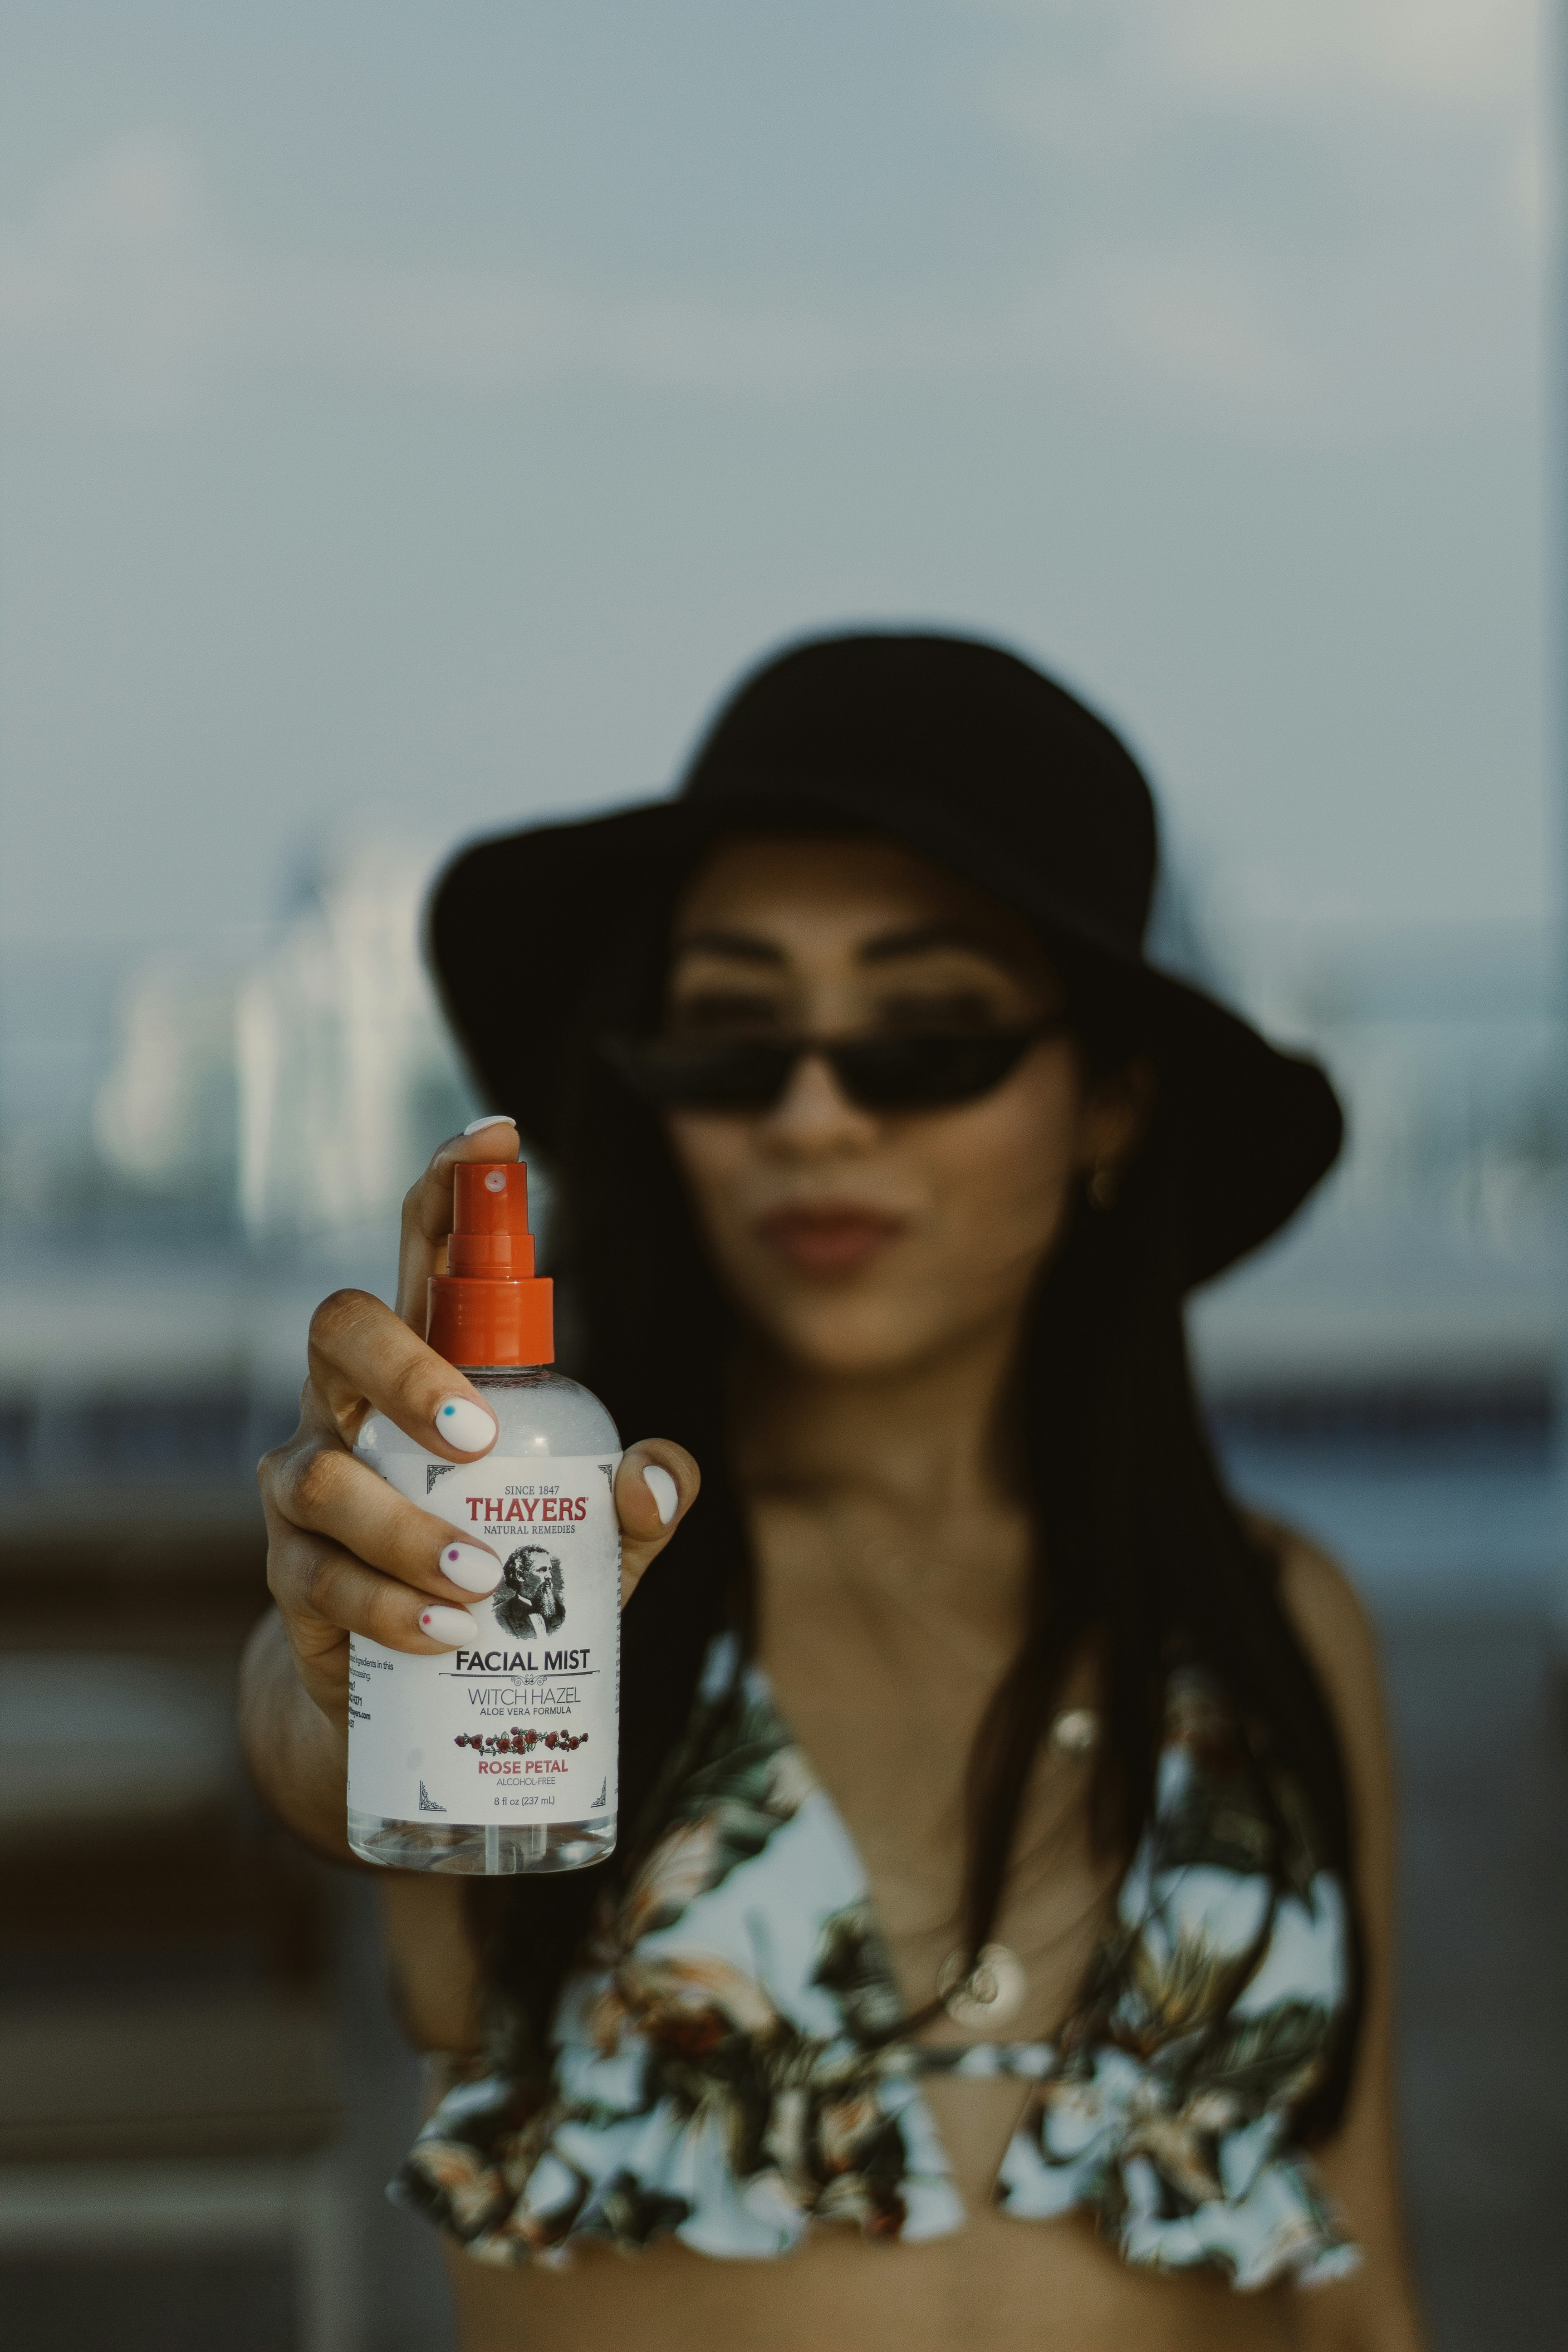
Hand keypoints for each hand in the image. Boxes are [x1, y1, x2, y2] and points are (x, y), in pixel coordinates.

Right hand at [256, 1121, 698, 1725]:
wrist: (405, 1695)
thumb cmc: (501, 1573)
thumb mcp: (590, 1540)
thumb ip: (638, 1504)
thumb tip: (654, 1475)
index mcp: (426, 1365)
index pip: (427, 1251)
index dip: (451, 1188)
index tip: (496, 1135)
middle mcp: (351, 1404)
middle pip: (341, 1328)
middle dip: (405, 1369)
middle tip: (476, 1439)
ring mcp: (309, 1482)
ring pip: (326, 1472)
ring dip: (408, 1527)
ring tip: (481, 1576)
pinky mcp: (290, 1571)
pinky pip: (324, 1576)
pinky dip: (391, 1605)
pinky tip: (448, 1632)